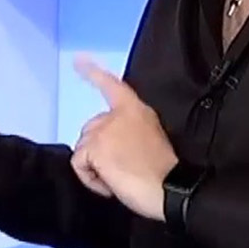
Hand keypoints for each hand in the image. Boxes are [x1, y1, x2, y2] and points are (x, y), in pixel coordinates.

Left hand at [71, 56, 177, 220]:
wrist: (170, 187)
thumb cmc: (164, 172)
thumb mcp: (150, 140)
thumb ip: (129, 132)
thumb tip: (111, 146)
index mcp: (137, 110)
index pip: (112, 86)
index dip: (93, 73)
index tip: (79, 60)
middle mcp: (118, 114)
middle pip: (90, 129)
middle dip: (97, 150)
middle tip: (119, 168)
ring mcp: (104, 130)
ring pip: (83, 148)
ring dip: (95, 167)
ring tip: (119, 178)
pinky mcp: (95, 147)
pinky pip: (79, 164)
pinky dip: (90, 178)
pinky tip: (110, 184)